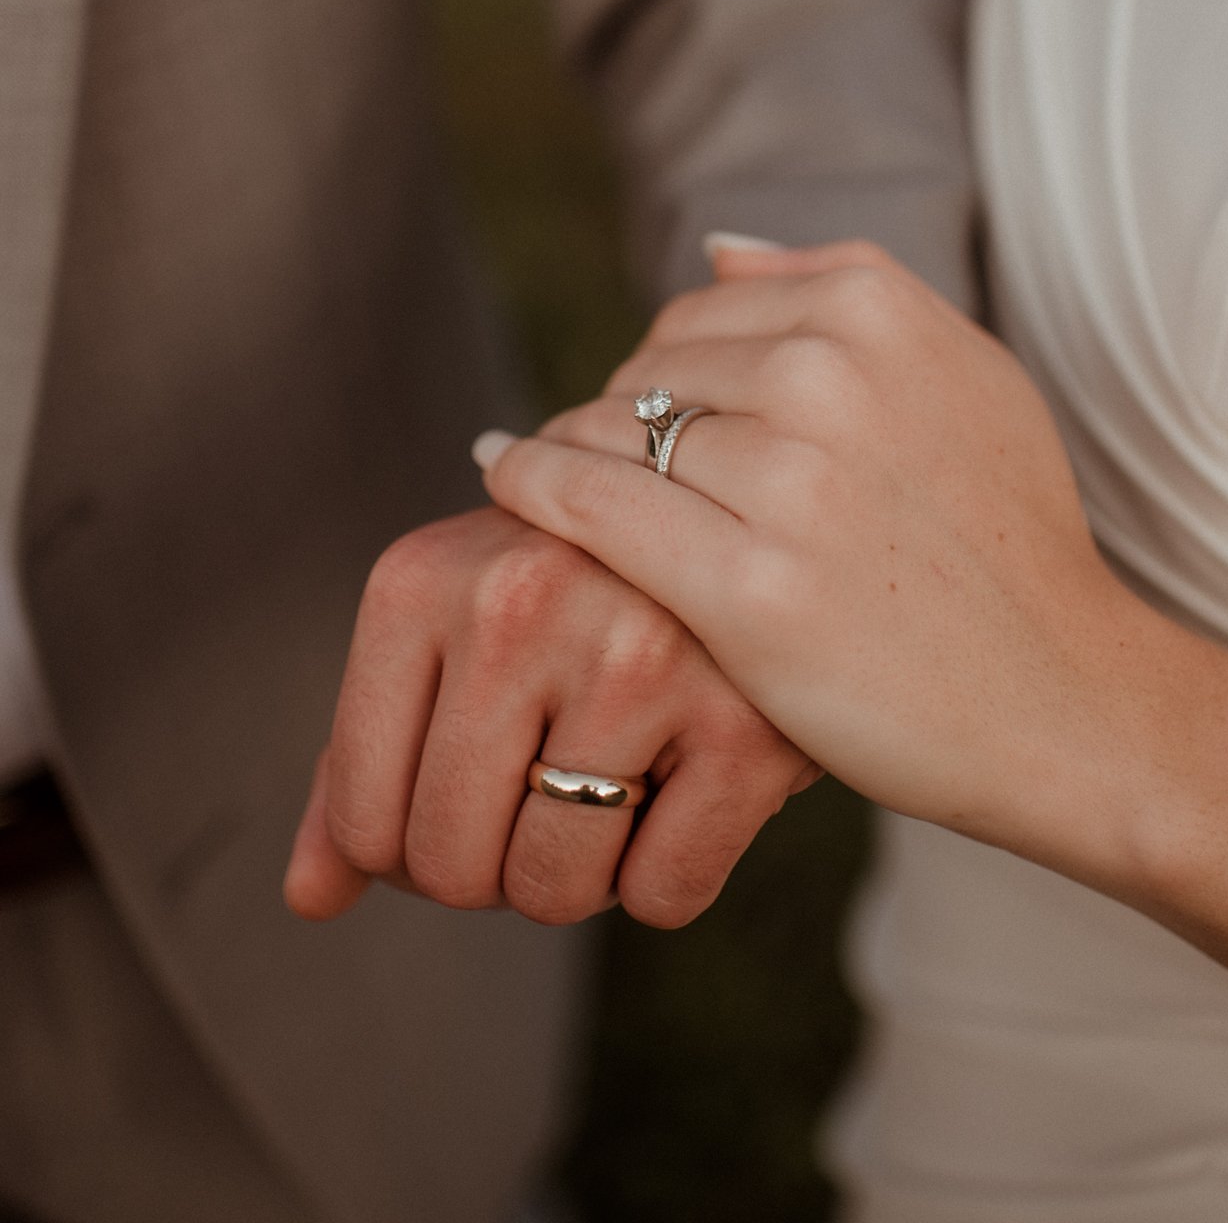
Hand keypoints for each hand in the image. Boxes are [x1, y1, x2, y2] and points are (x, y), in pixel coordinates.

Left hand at [284, 506, 818, 928]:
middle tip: (545, 793)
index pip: (365, 821)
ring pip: (555, 890)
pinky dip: (668, 874)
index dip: (407, 851)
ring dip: (580, 874)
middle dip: (493, 867)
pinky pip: (664, 894)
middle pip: (453, 867)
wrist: (735, 507)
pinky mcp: (741, 721)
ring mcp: (637, 656)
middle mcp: (519, 603)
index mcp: (422, 579)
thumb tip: (309, 897)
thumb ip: (365, 759)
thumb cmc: (568, 586)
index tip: (466, 798)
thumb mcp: (448, 630)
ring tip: (615, 782)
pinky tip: (685, 786)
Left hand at [476, 241, 1152, 879]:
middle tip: (629, 482)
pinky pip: (591, 503)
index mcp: (878, 306)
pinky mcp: (747, 587)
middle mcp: (831, 372)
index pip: (697, 312)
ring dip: (574, 455)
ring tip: (559, 492)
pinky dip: (530, 481)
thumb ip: (842, 287)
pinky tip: (500, 471)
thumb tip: (713, 245)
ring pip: (610, 430)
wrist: (1067, 700)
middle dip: (624, 419)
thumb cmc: (1009, 539)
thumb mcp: (965, 373)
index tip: (658, 427)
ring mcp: (790, 479)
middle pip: (648, 368)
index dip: (666, 374)